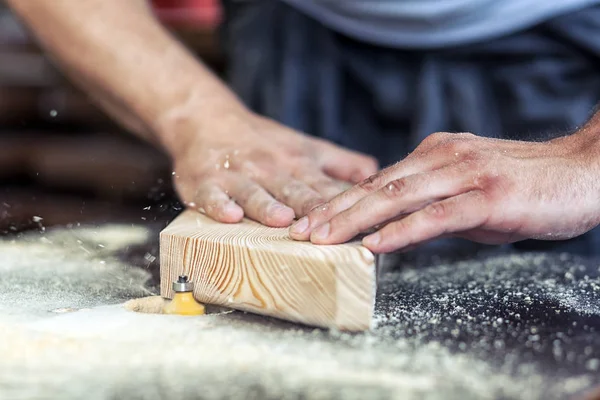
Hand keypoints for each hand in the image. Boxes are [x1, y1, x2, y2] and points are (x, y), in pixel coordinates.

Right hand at [170, 107, 377, 226]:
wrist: (207, 118)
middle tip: (327, 229)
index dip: (345, 205)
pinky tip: (230, 216)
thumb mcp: (306, 146)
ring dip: (268, 206)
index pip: (325, 188)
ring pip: (255, 193)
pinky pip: (212, 197)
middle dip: (311, 209)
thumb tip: (377, 175)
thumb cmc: (263, 141)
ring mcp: (238, 177)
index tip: (362, 221)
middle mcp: (271, 170)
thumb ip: (341, 163)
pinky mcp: (206, 182)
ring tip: (282, 220)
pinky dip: (220, 206)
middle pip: (294, 191)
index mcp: (299, 164)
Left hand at [289, 131, 599, 252]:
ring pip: (397, 198)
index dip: (338, 201)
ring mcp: (464, 175)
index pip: (376, 180)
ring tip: (323, 239)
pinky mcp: (487, 198)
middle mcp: (442, 157)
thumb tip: (395, 228)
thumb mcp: (466, 191)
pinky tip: (377, 246)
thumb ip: (430, 203)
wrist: (581, 173)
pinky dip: (403, 231)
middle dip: (333, 211)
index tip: (308, 220)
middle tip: (299, 231)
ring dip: (355, 220)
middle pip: (376, 187)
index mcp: (433, 154)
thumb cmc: (522, 187)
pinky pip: (436, 216)